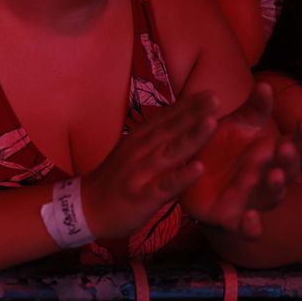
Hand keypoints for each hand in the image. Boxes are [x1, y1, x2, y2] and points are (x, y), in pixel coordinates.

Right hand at [81, 91, 220, 239]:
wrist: (85, 208)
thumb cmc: (115, 180)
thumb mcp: (130, 152)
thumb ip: (153, 139)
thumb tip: (179, 124)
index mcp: (138, 140)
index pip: (165, 118)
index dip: (187, 105)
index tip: (209, 92)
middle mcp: (139, 151)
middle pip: (170, 129)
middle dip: (194, 113)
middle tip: (216, 98)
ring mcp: (140, 173)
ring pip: (170, 152)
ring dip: (192, 137)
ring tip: (213, 123)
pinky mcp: (142, 196)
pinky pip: (165, 185)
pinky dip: (182, 176)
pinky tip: (199, 168)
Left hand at [181, 83, 301, 239]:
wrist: (189, 177)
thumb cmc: (218, 149)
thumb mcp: (233, 126)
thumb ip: (252, 109)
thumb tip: (265, 84)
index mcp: (270, 154)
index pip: (297, 146)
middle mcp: (266, 178)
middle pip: (287, 172)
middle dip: (289, 161)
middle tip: (286, 148)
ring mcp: (252, 200)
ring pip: (271, 197)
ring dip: (274, 188)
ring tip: (273, 175)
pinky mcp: (232, 219)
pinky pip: (247, 230)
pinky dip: (251, 227)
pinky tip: (250, 218)